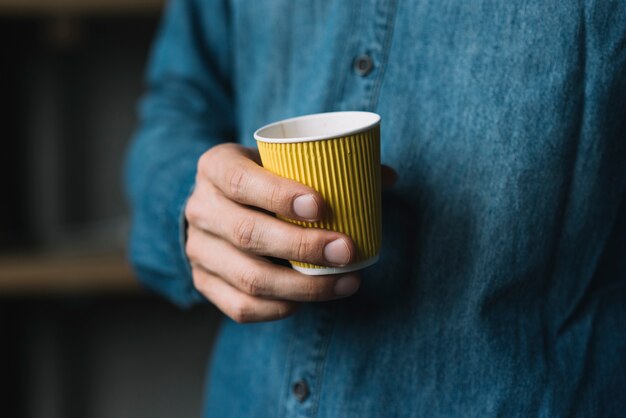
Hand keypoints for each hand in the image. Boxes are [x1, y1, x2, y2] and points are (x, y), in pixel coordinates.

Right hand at [185, 143, 395, 322]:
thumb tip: (386, 177)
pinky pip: (241, 307)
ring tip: (347, 283)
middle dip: (302, 246)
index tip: (322, 206)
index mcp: (215, 167)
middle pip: (247, 234)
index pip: (241, 182)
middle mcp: (200, 209)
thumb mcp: (280, 160)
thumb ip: (329, 166)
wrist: (215, 205)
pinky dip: (282, 308)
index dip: (279, 195)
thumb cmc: (261, 178)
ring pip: (249, 278)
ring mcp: (199, 250)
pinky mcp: (204, 282)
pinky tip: (311, 300)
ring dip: (303, 286)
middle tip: (347, 250)